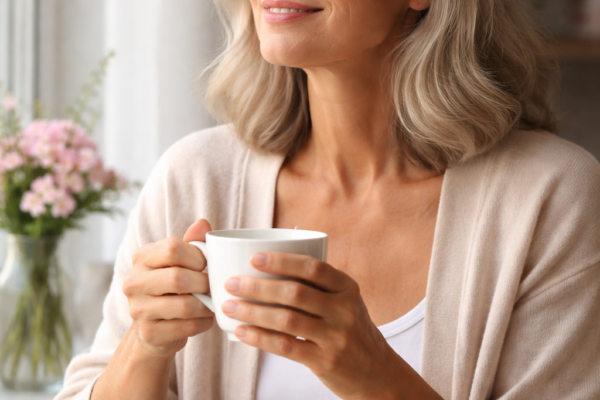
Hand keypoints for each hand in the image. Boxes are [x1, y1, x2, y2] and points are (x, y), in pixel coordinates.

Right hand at [122, 219, 214, 358]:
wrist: (155, 329)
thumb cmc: (172, 288)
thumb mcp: (179, 263)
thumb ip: (192, 243)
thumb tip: (204, 223)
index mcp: (142, 258)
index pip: (173, 248)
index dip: (197, 256)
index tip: (206, 265)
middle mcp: (134, 282)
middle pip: (178, 277)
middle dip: (204, 283)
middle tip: (214, 287)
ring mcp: (138, 310)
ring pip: (184, 305)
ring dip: (206, 306)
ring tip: (212, 304)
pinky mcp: (148, 333)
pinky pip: (185, 327)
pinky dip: (203, 323)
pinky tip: (205, 319)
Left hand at [220, 252, 419, 399]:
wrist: (378, 373)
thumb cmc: (352, 331)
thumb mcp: (346, 302)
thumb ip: (319, 286)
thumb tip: (271, 267)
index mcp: (347, 288)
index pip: (313, 268)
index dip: (282, 261)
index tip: (254, 258)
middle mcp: (344, 310)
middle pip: (295, 293)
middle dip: (258, 287)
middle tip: (232, 283)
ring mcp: (336, 337)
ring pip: (287, 320)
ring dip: (253, 312)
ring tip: (229, 306)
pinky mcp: (325, 361)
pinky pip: (286, 347)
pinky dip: (260, 338)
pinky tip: (241, 332)